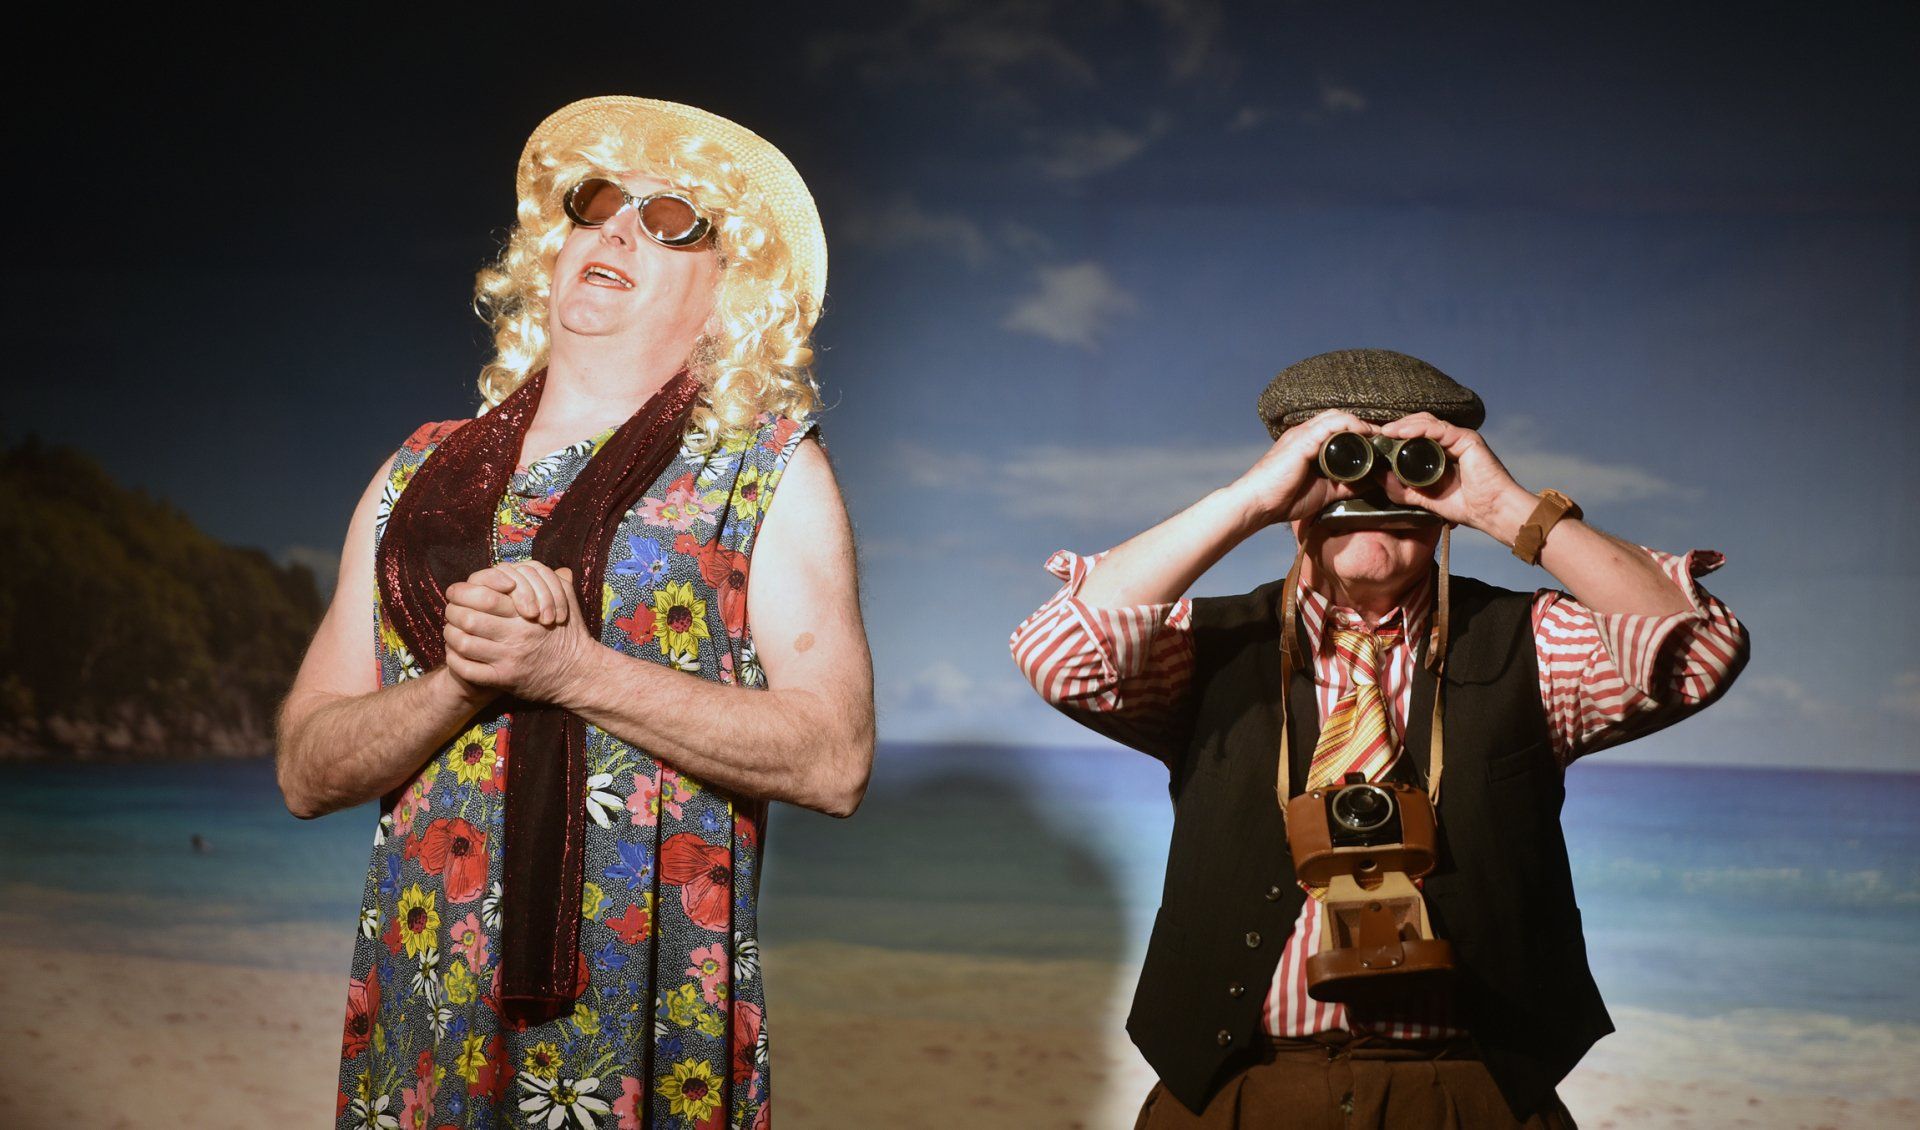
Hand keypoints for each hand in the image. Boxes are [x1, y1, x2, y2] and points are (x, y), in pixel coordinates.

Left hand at [442, 562, 592, 704]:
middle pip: (469, 617)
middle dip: (453, 611)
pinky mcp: (504, 680)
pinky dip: (454, 659)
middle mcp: (517, 634)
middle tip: (451, 609)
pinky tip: (455, 652)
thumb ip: (550, 577)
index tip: (458, 592)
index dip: (463, 591)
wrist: (578, 674)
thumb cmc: (569, 633)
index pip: (484, 594)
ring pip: (463, 642)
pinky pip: (467, 669)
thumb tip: (528, 564)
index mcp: (527, 613)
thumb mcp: (567, 598)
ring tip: (452, 629)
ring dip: (450, 634)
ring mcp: (509, 658)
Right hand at [1226, 409, 1377, 526]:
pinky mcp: (1302, 441)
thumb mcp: (1325, 492)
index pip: (1336, 426)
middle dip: (1363, 424)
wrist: (1259, 504)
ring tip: (1378, 434)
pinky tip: (1365, 433)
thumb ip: (1345, 485)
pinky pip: (1331, 425)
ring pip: (1337, 416)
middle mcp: (1304, 433)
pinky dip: (1351, 426)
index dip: (1358, 430)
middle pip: (1339, 417)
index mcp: (1306, 442)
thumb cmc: (1284, 499)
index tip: (1378, 441)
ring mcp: (1302, 434)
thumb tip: (1369, 483)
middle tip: (1383, 436)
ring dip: (1360, 423)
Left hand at [1376, 412, 1530, 534]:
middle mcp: (1451, 442)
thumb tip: (1381, 480)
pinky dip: (1420, 429)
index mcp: (1443, 452)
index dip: (1397, 435)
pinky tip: (1403, 432)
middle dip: (1398, 427)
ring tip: (1387, 431)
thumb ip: (1405, 490)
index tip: (1377, 441)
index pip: (1416, 436)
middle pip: (1420, 424)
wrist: (1491, 512)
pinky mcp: (1467, 439)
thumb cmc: (1467, 506)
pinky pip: (1440, 429)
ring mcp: (1460, 438)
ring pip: (1428, 423)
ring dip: (1405, 425)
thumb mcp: (1426, 499)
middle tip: (1378, 433)